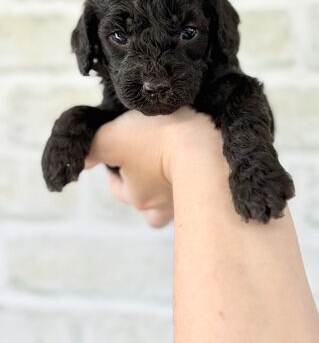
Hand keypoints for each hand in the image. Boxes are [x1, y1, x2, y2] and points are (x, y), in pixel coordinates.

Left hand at [84, 107, 218, 227]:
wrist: (208, 145)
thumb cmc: (159, 140)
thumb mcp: (114, 136)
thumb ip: (92, 148)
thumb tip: (79, 162)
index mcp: (138, 196)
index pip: (118, 187)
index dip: (115, 168)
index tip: (122, 148)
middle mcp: (163, 208)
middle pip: (147, 201)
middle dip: (146, 184)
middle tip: (152, 156)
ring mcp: (190, 203)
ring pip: (174, 202)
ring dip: (173, 186)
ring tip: (179, 162)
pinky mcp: (213, 194)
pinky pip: (198, 192)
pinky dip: (195, 180)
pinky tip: (198, 161)